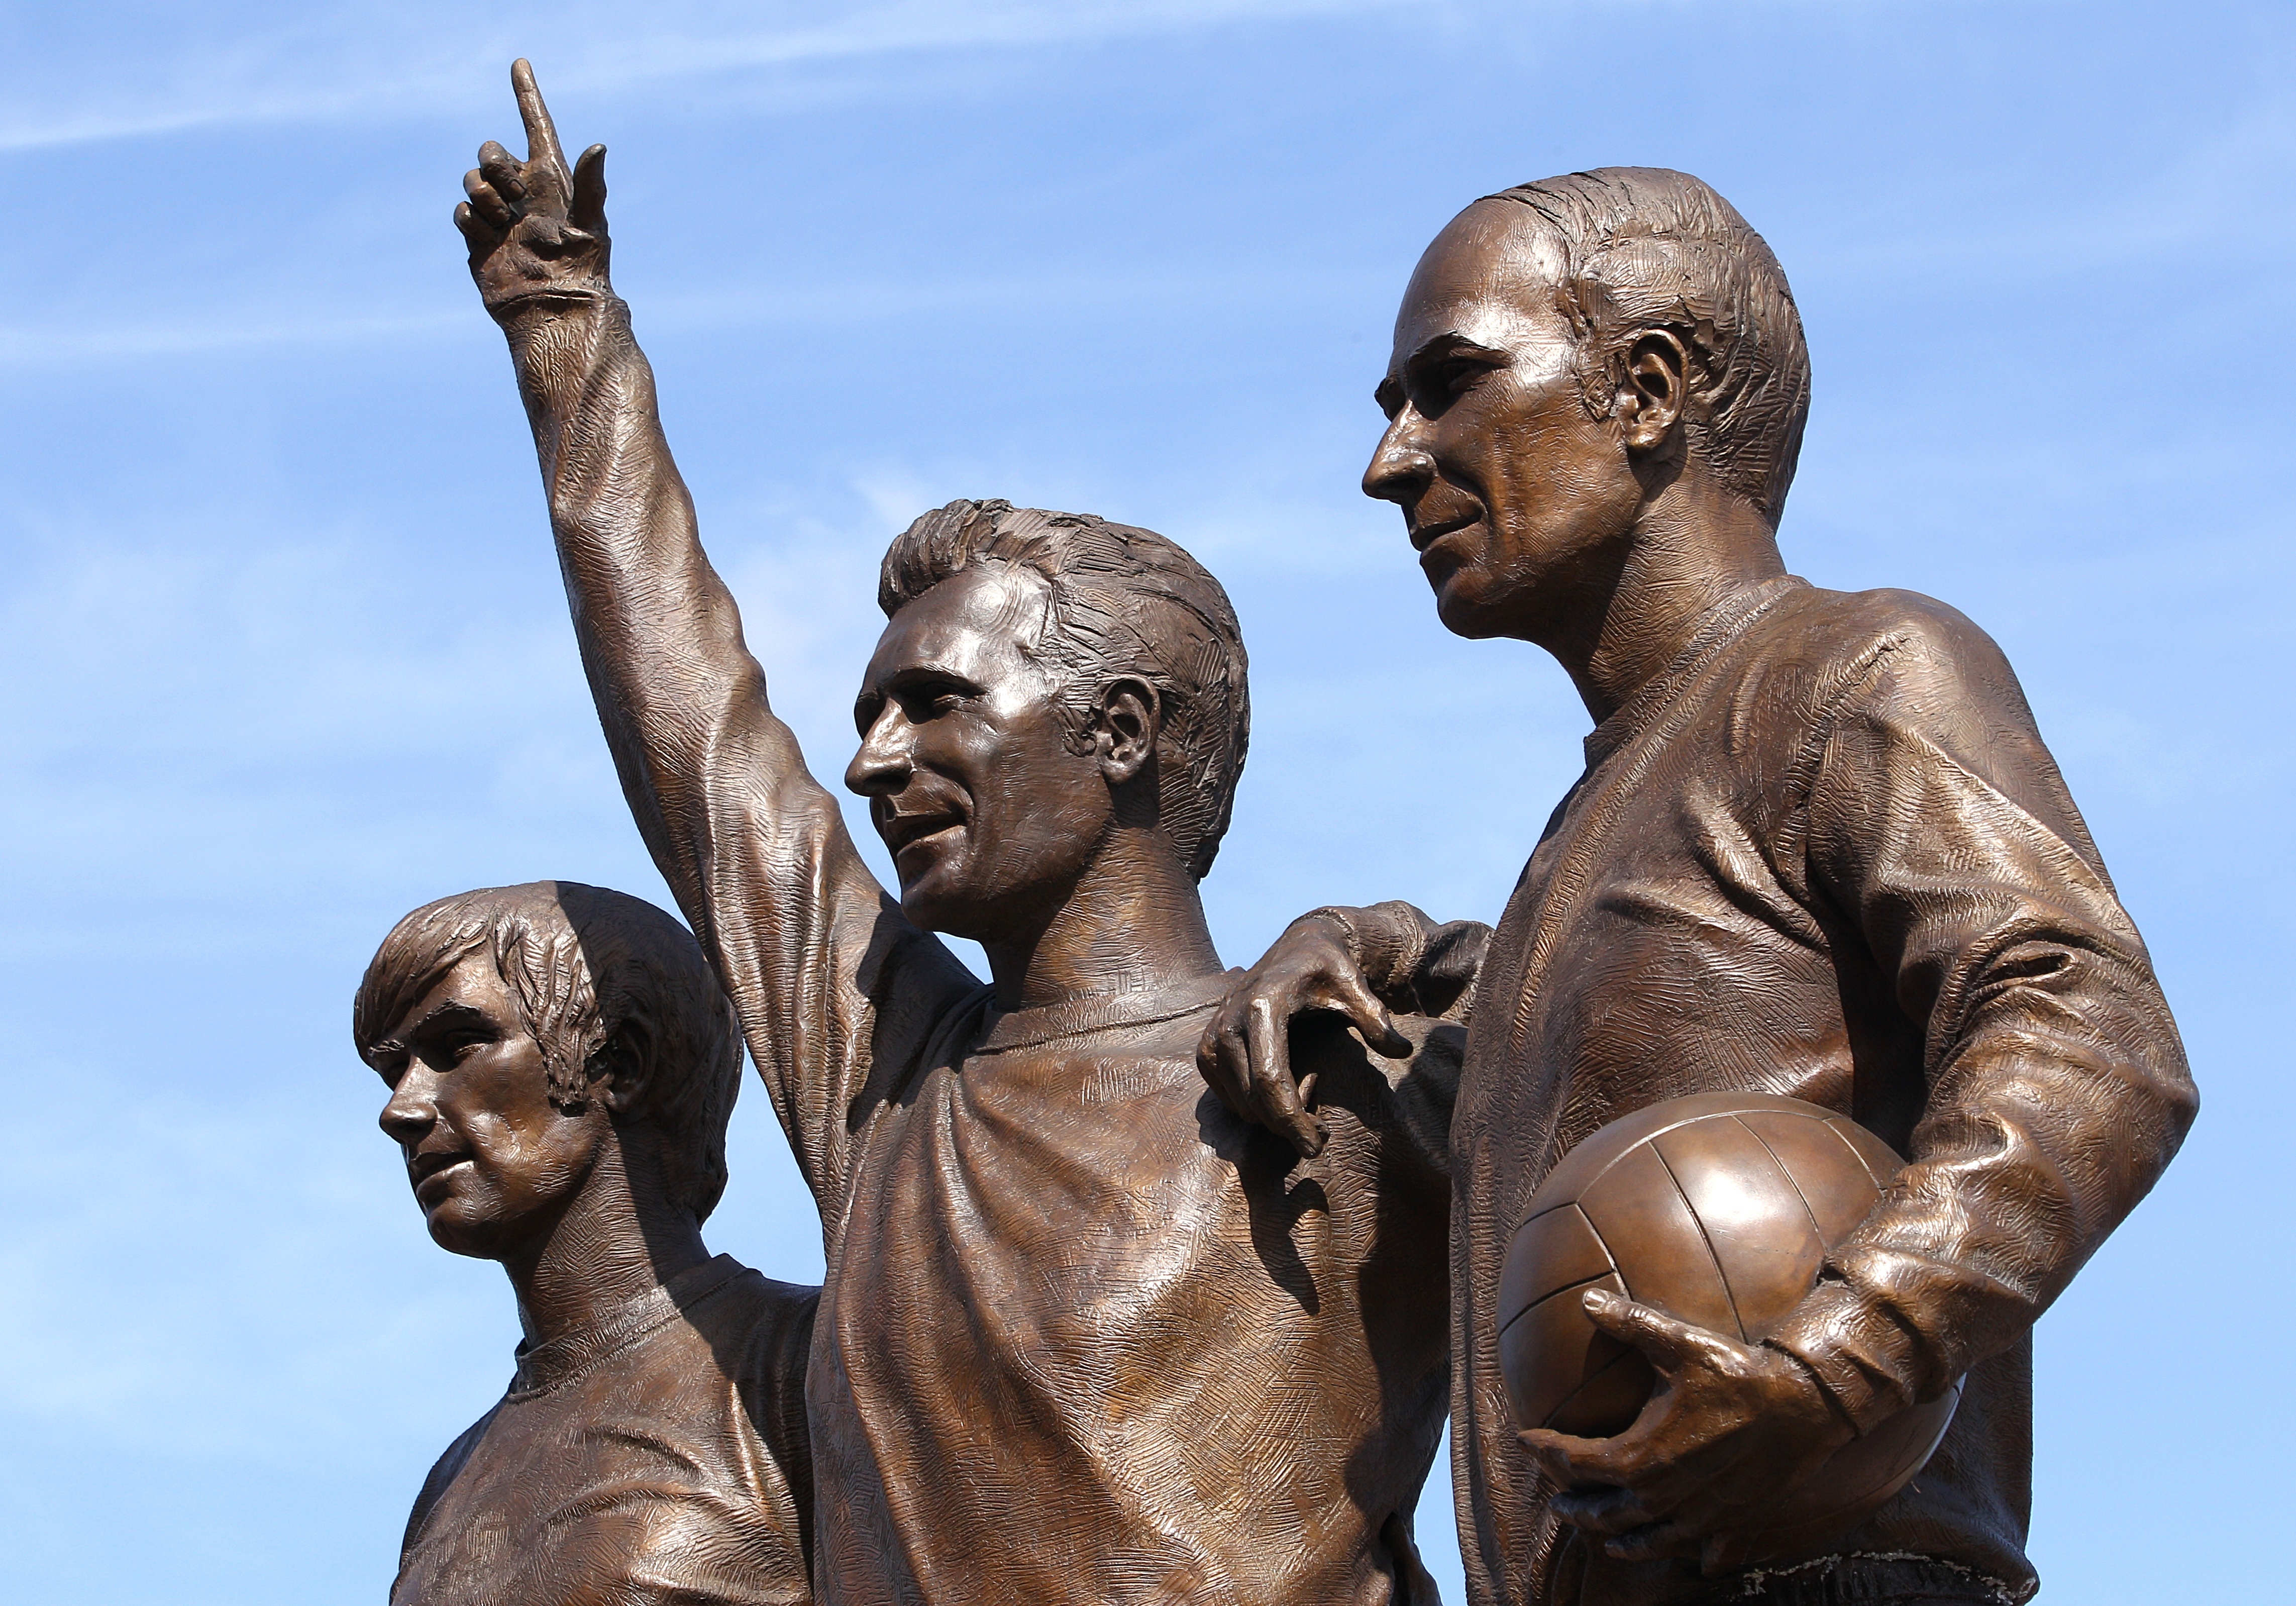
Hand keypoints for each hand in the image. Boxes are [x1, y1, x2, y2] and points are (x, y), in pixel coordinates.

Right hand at [455, 59, 610, 311]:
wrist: (552, 306)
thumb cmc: (580, 266)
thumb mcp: (590, 222)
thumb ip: (592, 185)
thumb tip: (599, 146)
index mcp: (550, 178)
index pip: (536, 125)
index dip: (526, 94)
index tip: (521, 64)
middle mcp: (523, 190)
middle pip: (490, 151)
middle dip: (496, 168)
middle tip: (517, 200)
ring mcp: (499, 211)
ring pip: (472, 180)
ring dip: (486, 199)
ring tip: (507, 225)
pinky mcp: (478, 233)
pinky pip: (460, 210)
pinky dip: (473, 222)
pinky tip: (492, 240)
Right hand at [1196, 915, 1410, 1157]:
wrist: (1295, 949)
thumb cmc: (1329, 970)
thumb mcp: (1355, 986)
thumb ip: (1376, 1018)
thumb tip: (1401, 1051)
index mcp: (1263, 1006)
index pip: (1270, 1079)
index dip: (1292, 1121)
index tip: (1316, 1146)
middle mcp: (1229, 1022)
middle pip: (1253, 1100)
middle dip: (1288, 1127)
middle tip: (1321, 1133)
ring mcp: (1212, 1037)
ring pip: (1239, 1106)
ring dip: (1272, 1119)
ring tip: (1306, 1104)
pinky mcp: (1206, 1049)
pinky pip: (1227, 1099)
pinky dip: (1254, 1109)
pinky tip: (1282, 1095)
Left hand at [1518, 1289, 1855, 1571]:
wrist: (1804, 1406)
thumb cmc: (1739, 1373)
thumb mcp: (1680, 1344)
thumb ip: (1632, 1323)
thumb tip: (1588, 1300)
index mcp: (1642, 1455)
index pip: (1576, 1461)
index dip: (1545, 1450)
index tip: (1525, 1439)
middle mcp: (1663, 1494)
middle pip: (1603, 1510)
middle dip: (1574, 1505)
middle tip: (1554, 1501)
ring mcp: (1697, 1516)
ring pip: (1644, 1538)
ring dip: (1616, 1537)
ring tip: (1599, 1534)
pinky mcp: (1731, 1524)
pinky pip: (1698, 1550)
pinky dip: (1684, 1554)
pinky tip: (1686, 1561)